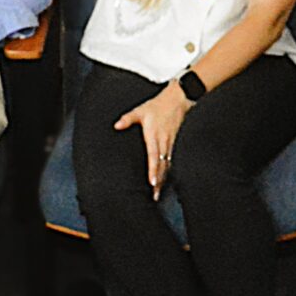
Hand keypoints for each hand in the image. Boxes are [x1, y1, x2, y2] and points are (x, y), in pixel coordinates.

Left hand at [111, 80, 191, 196]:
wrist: (179, 99)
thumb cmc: (158, 106)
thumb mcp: (141, 110)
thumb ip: (128, 118)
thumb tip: (116, 125)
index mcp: (154, 136)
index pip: (153, 156)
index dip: (153, 170)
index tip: (152, 183)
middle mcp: (164, 142)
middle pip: (162, 166)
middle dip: (159, 182)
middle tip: (154, 196)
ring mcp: (171, 144)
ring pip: (168, 165)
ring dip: (164, 179)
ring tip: (158, 192)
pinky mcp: (175, 144)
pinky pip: (172, 161)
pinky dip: (168, 171)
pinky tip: (166, 179)